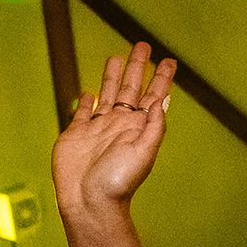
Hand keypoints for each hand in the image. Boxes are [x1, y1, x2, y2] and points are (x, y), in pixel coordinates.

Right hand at [53, 42, 176, 221]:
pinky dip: (88, 100)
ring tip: (118, 57)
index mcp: (139, 128)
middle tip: (143, 44)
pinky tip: (91, 91)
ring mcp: (98, 128)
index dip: (162, 78)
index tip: (170, 61)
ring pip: (108, 94)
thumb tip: (161, 101)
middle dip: (138, 67)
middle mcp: (120, 125)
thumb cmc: (118, 182)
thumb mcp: (143, 152)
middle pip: (131, 88)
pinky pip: (84, 112)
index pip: (153, 96)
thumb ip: (153, 127)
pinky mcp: (76, 134)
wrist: (88, 202)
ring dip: (114, 76)